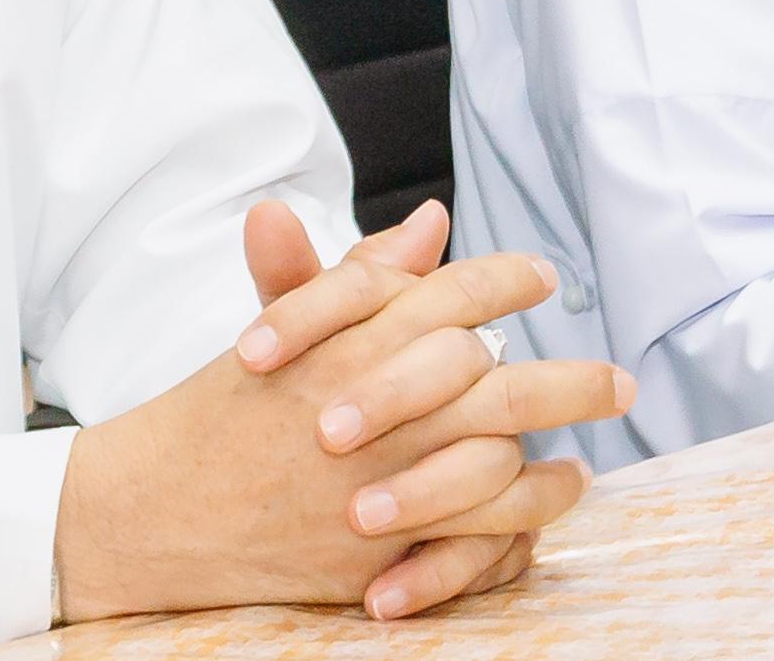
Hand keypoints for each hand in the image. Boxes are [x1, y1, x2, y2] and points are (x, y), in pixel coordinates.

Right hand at [52, 196, 628, 625]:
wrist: (150, 511)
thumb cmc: (221, 411)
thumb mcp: (284, 329)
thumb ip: (363, 273)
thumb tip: (433, 220)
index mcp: (351, 345)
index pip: (453, 297)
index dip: (507, 280)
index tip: (543, 277)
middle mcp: (374, 413)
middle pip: (501, 385)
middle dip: (574, 382)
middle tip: (623, 379)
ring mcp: (377, 488)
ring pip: (498, 468)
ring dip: (554, 463)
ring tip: (587, 457)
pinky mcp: (372, 555)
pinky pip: (472, 541)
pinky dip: (517, 527)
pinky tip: (544, 505)